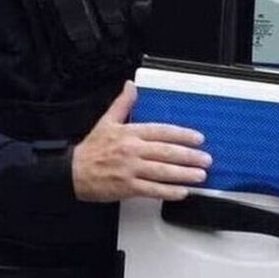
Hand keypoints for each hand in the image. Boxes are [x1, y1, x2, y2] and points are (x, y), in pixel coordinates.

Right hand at [72, 81, 211, 201]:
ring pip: (162, 171)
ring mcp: (130, 169)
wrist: (72, 172)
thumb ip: (123, 104)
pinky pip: (152, 189)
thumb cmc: (91, 149)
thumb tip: (131, 86)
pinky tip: (182, 192)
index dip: (182, 135)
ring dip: (184, 174)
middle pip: (166, 152)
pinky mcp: (127, 187)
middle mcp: (131, 150)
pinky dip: (168, 191)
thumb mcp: (106, 122)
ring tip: (200, 175)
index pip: (161, 131)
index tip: (198, 138)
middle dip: (189, 156)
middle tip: (206, 159)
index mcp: (129, 133)